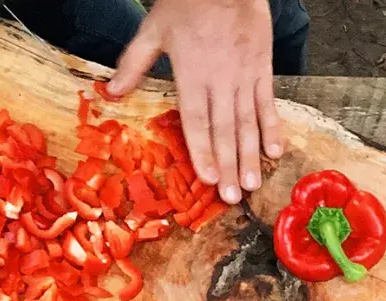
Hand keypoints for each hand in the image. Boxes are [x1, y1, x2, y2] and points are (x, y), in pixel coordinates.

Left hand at [108, 0, 284, 204]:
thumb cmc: (186, 4)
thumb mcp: (153, 30)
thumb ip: (133, 64)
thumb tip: (110, 94)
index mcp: (192, 73)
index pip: (197, 120)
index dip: (202, 151)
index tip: (207, 179)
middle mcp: (221, 80)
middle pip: (225, 129)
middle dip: (228, 165)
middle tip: (232, 197)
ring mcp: (245, 76)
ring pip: (248, 123)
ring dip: (251, 156)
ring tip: (252, 184)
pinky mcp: (263, 69)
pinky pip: (269, 104)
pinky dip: (273, 128)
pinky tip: (275, 151)